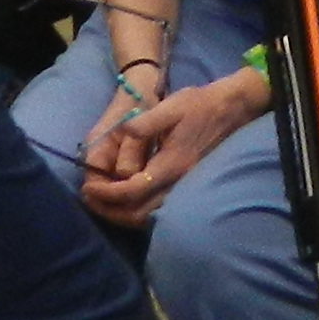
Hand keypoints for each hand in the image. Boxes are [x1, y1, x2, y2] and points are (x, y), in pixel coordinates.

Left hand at [80, 73, 264, 229]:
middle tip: (88, 198)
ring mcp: (184, 186)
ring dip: (122, 213)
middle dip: (110, 210)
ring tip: (100, 201)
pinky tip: (124, 197)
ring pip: (149, 215)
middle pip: (140, 213)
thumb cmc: (200, 104)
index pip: (134, 190)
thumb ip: (146, 123)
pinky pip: (158, 208)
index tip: (88, 187)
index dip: (108, 193)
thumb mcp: (171, 106)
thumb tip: (124, 133)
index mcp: (172, 163)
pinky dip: (136, 209)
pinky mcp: (185, 185)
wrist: (231, 109)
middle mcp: (178, 181)